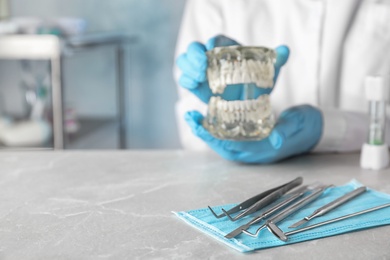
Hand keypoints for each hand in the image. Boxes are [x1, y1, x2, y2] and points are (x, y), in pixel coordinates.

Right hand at [176, 35, 289, 102]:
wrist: (250, 102)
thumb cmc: (257, 82)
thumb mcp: (269, 72)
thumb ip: (276, 60)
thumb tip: (285, 50)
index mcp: (227, 48)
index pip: (217, 40)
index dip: (213, 43)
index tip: (213, 48)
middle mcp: (211, 58)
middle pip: (194, 48)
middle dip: (194, 54)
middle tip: (202, 65)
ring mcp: (201, 72)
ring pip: (185, 62)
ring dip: (188, 67)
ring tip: (197, 77)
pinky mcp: (196, 86)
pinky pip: (185, 79)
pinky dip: (187, 80)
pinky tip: (193, 84)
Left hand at [184, 105, 322, 163]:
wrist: (313, 130)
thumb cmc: (305, 126)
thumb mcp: (297, 126)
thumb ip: (285, 131)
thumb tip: (275, 139)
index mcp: (262, 151)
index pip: (232, 146)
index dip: (214, 137)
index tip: (199, 125)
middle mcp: (253, 152)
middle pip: (222, 145)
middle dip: (204, 133)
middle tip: (190, 117)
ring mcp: (251, 148)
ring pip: (223, 142)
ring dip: (208, 131)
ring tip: (194, 117)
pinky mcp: (250, 141)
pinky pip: (229, 138)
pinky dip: (218, 129)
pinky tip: (209, 117)